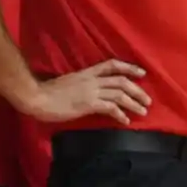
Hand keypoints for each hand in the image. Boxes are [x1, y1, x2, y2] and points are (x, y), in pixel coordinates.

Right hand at [20, 60, 149, 124]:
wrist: (38, 97)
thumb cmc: (50, 92)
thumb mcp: (70, 83)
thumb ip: (83, 84)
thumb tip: (94, 91)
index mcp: (87, 72)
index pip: (112, 65)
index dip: (129, 67)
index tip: (142, 72)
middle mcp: (91, 80)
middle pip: (121, 81)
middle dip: (137, 89)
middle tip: (148, 100)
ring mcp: (90, 91)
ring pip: (119, 94)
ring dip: (133, 103)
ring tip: (143, 111)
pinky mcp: (88, 104)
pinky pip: (109, 108)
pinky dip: (120, 114)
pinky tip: (126, 121)